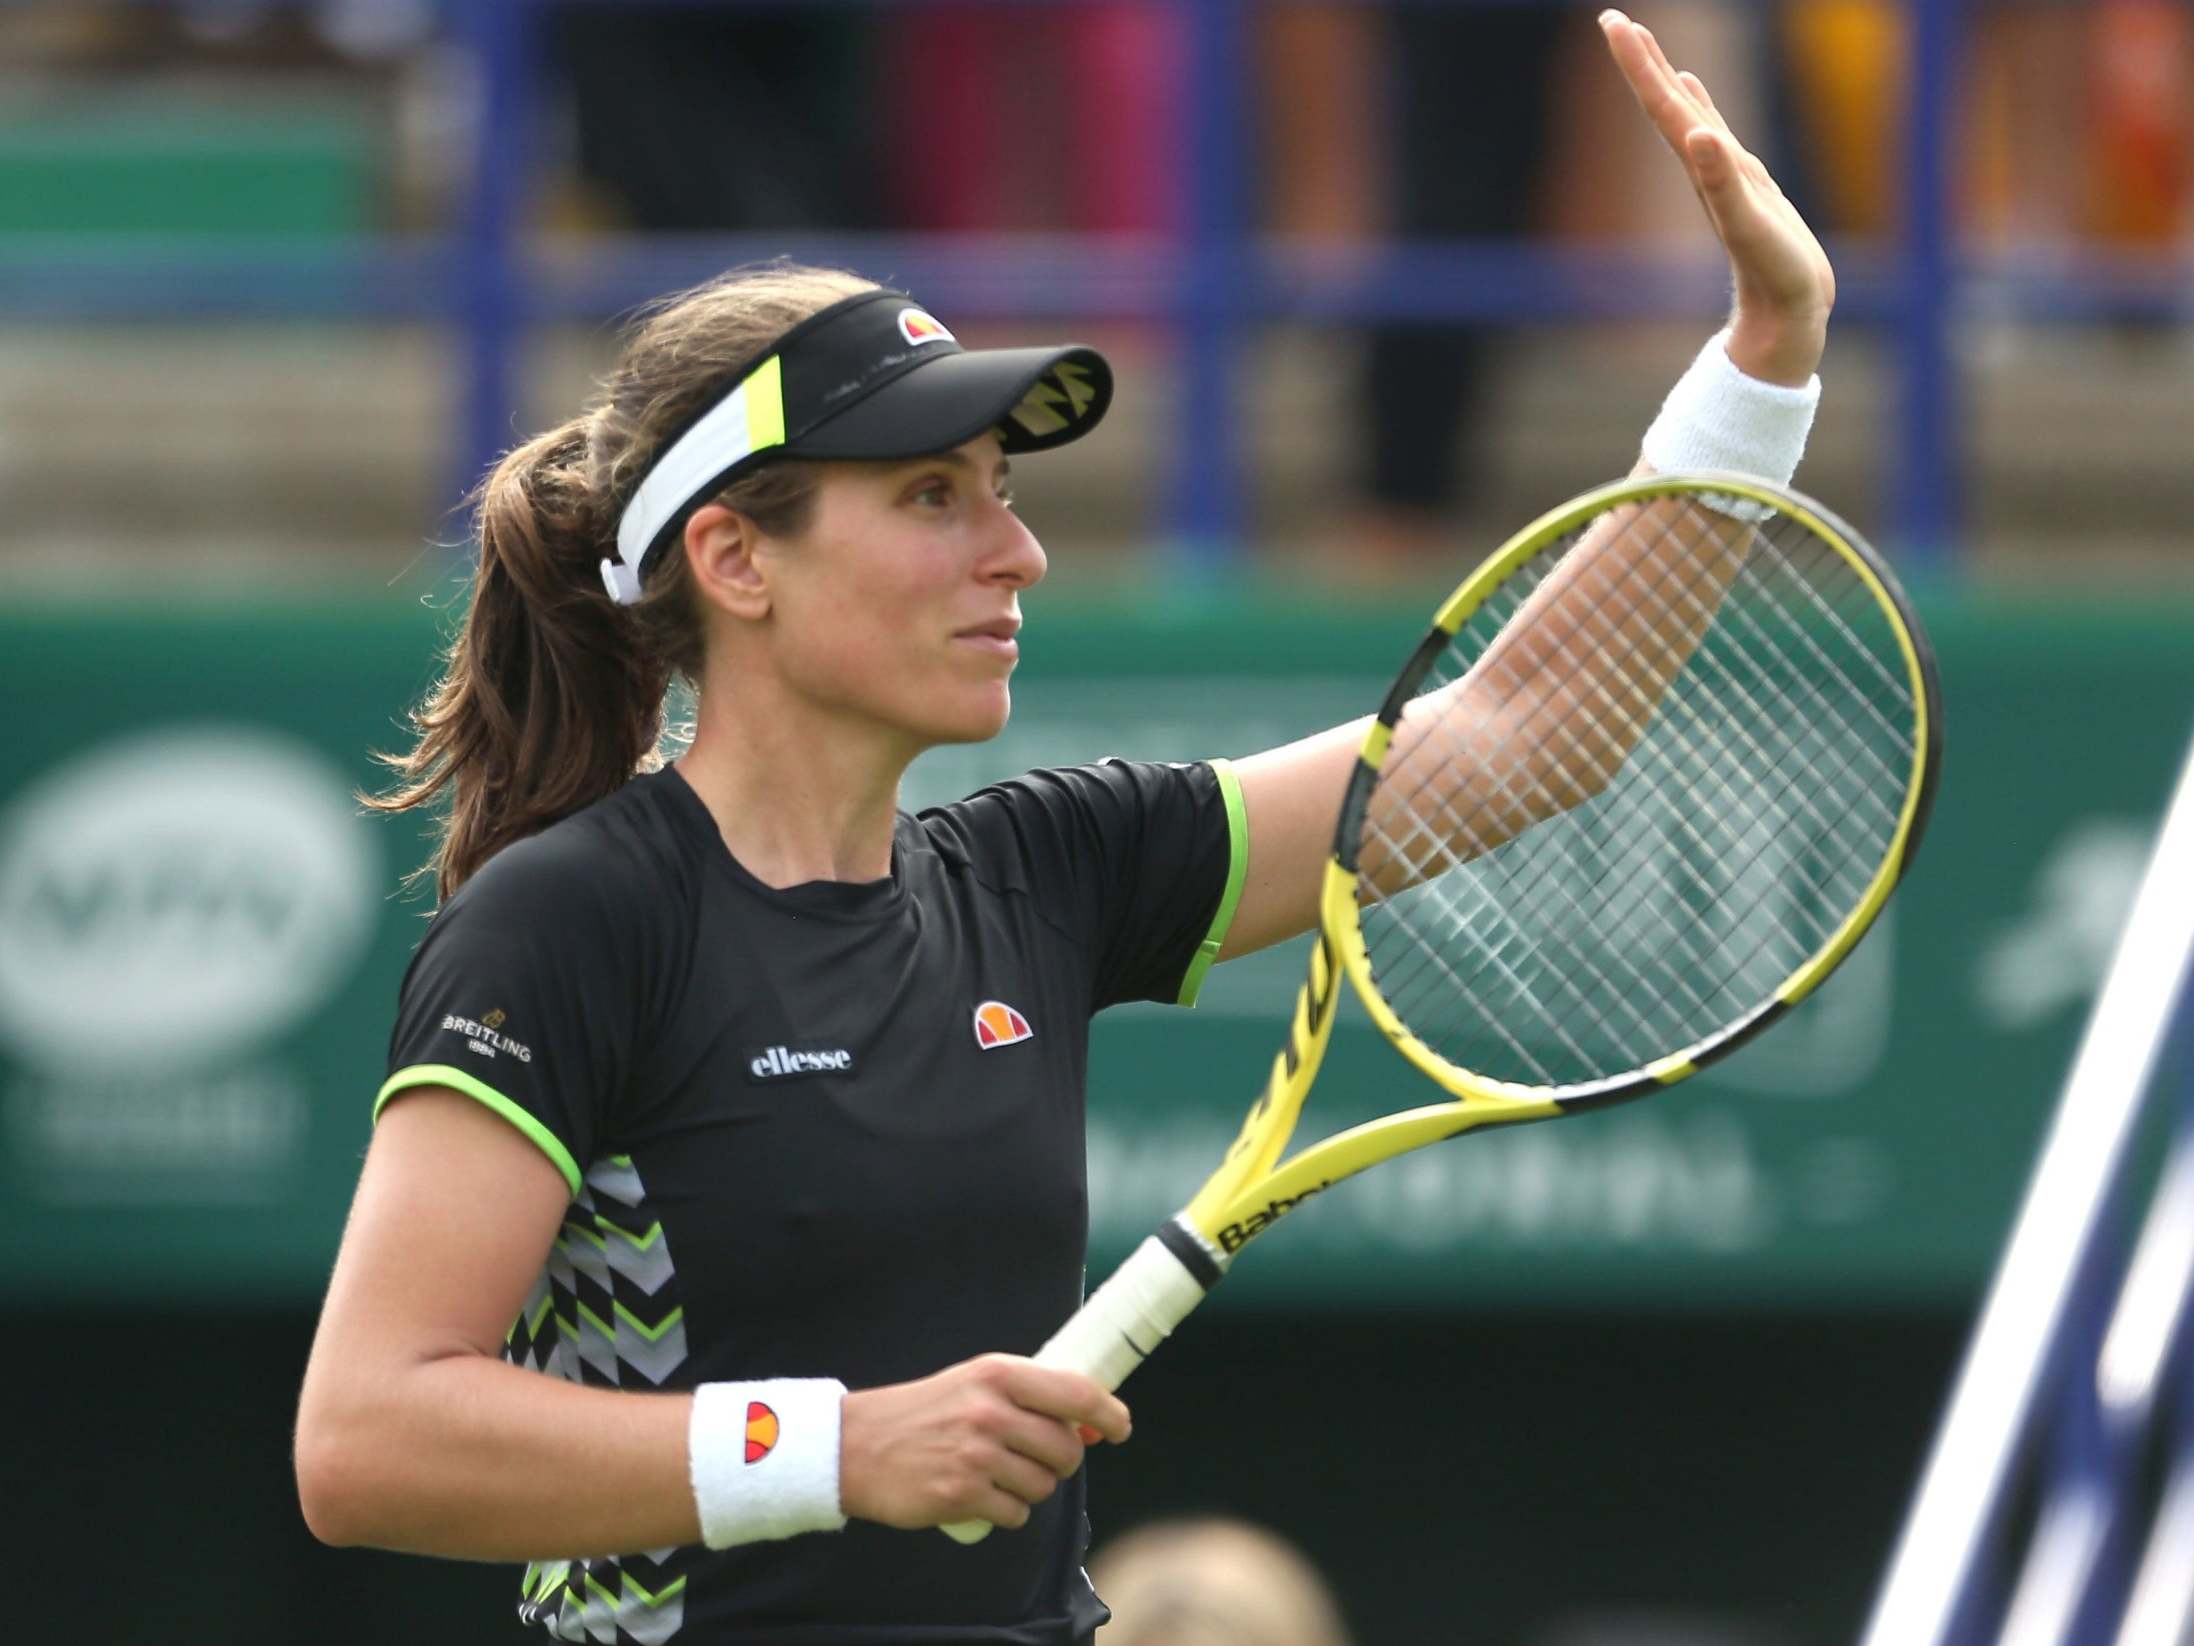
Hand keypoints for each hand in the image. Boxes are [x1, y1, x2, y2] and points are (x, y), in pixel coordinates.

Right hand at [838, 1353, 1131, 1531]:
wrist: (856, 1446)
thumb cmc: (923, 1413)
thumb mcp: (974, 1384)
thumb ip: (1028, 1397)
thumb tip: (1089, 1424)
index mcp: (998, 1375)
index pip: (1076, 1392)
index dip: (1108, 1413)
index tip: (1120, 1427)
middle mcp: (991, 1411)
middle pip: (1066, 1448)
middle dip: (1060, 1460)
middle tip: (1033, 1458)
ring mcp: (977, 1455)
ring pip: (1044, 1485)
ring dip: (1030, 1488)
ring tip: (997, 1475)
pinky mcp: (962, 1495)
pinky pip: (1016, 1513)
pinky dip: (1005, 1512)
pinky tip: (980, 1497)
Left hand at [1600, 9, 1835, 385]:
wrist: (1786, 317)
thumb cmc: (1773, 277)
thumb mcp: (1749, 226)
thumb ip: (1722, 181)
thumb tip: (1696, 134)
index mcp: (1701, 169)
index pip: (1662, 106)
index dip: (1639, 65)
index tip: (1613, 24)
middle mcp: (1704, 167)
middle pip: (1665, 104)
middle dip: (1641, 61)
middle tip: (1613, 20)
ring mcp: (1723, 176)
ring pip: (1686, 116)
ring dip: (1664, 81)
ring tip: (1646, 46)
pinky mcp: (1744, 187)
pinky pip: (1716, 137)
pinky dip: (1702, 109)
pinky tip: (1694, 98)